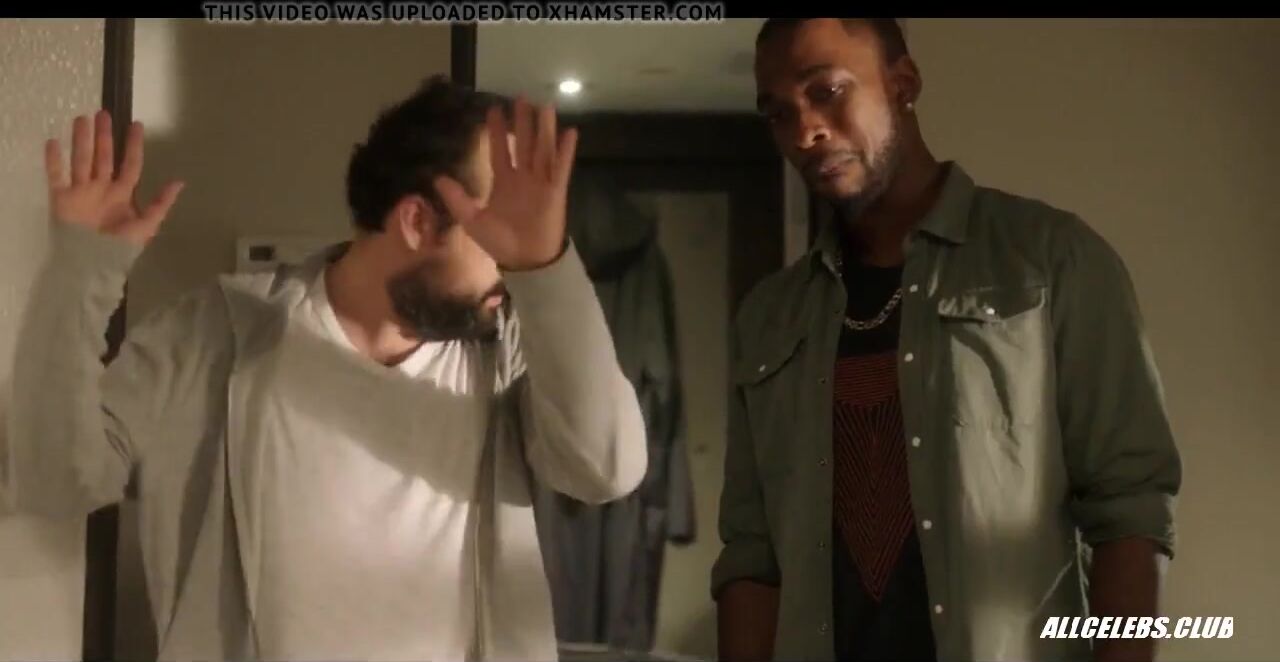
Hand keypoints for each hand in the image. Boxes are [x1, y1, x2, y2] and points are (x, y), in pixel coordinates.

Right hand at [45, 109, 183, 245]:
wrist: (92, 262)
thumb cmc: (121, 246)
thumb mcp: (147, 226)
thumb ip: (161, 204)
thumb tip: (180, 182)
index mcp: (124, 193)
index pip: (131, 164)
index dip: (134, 145)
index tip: (136, 124)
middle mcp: (103, 188)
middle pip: (104, 156)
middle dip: (104, 136)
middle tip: (102, 113)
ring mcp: (82, 191)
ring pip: (81, 159)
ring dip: (81, 140)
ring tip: (81, 119)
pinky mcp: (62, 198)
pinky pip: (56, 175)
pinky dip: (54, 160)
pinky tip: (53, 142)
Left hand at [433, 97, 578, 270]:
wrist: (526, 261)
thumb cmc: (500, 243)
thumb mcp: (473, 221)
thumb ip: (457, 199)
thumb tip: (437, 178)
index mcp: (503, 182)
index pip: (499, 151)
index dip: (497, 132)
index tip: (494, 110)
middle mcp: (523, 178)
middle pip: (523, 144)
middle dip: (522, 122)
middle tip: (521, 98)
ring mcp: (541, 183)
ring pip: (543, 150)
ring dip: (544, 129)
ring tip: (545, 107)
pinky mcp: (556, 191)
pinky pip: (561, 167)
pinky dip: (566, 151)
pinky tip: (570, 132)